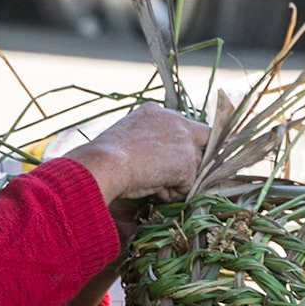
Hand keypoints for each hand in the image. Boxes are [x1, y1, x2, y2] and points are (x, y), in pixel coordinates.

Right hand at [63, 106, 210, 205]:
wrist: (105, 164)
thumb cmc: (106, 158)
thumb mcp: (127, 139)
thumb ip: (148, 142)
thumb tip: (158, 162)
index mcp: (155, 112)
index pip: (182, 126)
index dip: (179, 146)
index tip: (167, 160)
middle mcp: (175, 120)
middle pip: (199, 142)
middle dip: (188, 162)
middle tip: (166, 175)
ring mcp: (184, 139)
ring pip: (193, 167)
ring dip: (176, 179)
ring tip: (150, 182)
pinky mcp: (187, 161)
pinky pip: (188, 186)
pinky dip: (172, 193)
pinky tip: (154, 188)